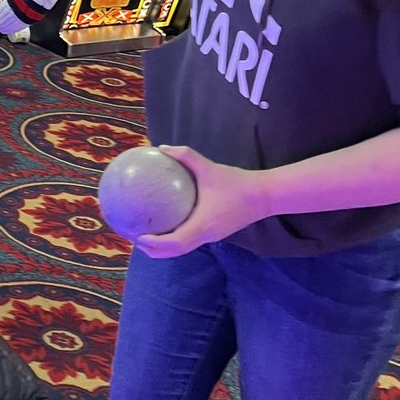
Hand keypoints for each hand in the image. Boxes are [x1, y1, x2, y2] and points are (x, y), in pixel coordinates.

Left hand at [134, 144, 271, 258]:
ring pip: (184, 248)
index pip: (176, 242)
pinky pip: (191, 240)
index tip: (139, 238)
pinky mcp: (215, 233)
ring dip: (164, 248)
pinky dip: (175, 240)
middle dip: (155, 250)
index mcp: (203, 224)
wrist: (264, 196)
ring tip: (145, 239)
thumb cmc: (236, 182)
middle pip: (177, 251)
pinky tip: (166, 226)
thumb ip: (186, 156)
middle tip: (135, 240)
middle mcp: (206, 235)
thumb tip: (163, 148)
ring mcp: (212, 236)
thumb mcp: (209, 167)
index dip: (156, 243)